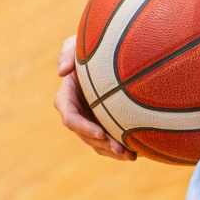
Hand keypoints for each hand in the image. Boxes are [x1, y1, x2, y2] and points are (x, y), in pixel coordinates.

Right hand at [54, 35, 135, 160]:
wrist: (114, 52)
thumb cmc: (93, 45)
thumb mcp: (77, 43)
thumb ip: (67, 52)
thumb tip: (61, 72)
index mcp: (68, 97)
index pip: (70, 117)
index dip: (83, 128)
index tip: (100, 133)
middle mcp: (78, 112)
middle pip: (86, 135)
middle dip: (102, 145)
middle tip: (121, 149)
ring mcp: (91, 119)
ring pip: (99, 143)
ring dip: (113, 152)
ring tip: (132, 156)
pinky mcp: (106, 123)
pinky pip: (111, 140)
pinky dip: (121, 148)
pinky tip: (138, 152)